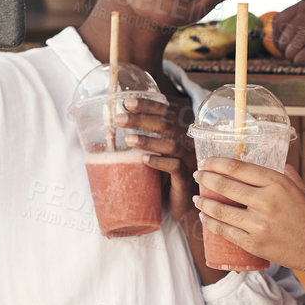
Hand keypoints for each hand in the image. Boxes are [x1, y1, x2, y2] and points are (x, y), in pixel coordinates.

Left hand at [120, 97, 227, 282]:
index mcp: (178, 132)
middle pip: (165, 125)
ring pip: (171, 144)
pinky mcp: (186, 178)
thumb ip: (144, 139)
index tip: (127, 101)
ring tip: (128, 139)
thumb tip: (116, 125)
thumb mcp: (155, 153)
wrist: (182, 203)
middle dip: (141, 119)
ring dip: (149, 140)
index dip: (147, 105)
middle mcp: (186, 142)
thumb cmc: (166, 175)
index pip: (164, 112)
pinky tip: (144, 160)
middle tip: (119, 118)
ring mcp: (188, 160)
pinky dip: (158, 162)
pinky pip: (175, 167)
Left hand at [192, 157, 304, 276]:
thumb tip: (275, 164)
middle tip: (198, 176)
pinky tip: (206, 219)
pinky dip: (211, 224)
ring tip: (198, 199)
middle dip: (206, 179)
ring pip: (220, 210)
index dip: (217, 163)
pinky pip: (225, 231)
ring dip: (204, 203)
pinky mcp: (255, 244)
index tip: (207, 162)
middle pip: (225, 186)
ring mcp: (259, 225)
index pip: (238, 167)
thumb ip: (287, 175)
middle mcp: (266, 202)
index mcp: (278, 183)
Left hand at [272, 0, 304, 66]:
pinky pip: (298, 62)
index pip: (278, 21)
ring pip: (289, 53)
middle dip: (289, 50)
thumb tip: (289, 29)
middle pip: (282, 39)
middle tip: (302, 54)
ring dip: (299, 58)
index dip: (278, 36)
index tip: (283, 45)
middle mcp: (303, 17)